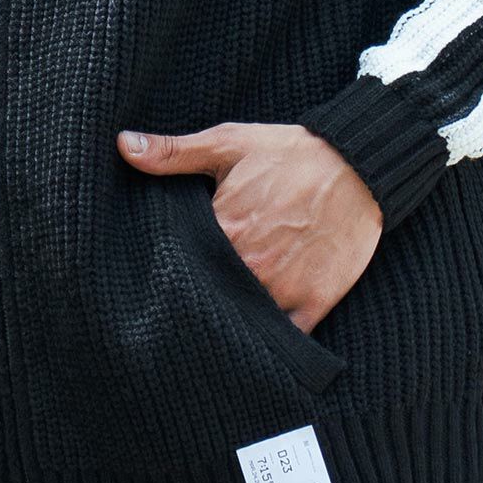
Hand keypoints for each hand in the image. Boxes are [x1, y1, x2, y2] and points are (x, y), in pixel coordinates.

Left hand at [115, 120, 382, 333]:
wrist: (359, 163)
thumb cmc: (289, 152)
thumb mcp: (229, 142)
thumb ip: (174, 153)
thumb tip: (123, 145)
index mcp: (226, 227)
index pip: (182, 262)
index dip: (173, 265)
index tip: (167, 267)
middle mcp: (253, 263)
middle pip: (211, 293)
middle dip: (200, 293)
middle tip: (190, 293)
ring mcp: (286, 287)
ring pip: (243, 318)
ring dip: (231, 316)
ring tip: (218, 312)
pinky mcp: (315, 302)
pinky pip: (284, 337)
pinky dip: (269, 340)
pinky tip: (255, 335)